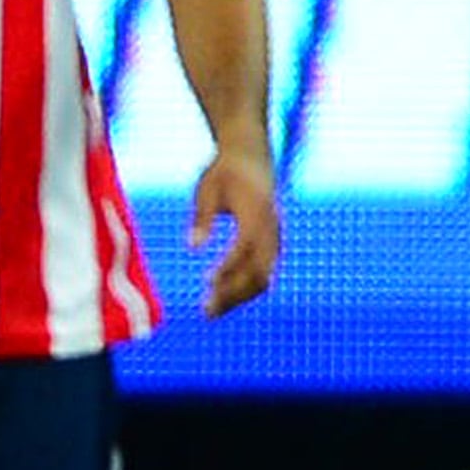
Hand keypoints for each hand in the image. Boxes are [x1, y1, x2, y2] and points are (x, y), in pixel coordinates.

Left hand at [190, 145, 279, 317]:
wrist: (252, 157)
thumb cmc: (224, 172)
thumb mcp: (207, 189)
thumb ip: (202, 219)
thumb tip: (192, 248)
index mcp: (256, 213)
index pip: (245, 248)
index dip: (229, 268)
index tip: (207, 282)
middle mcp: (272, 229)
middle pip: (259, 272)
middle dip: (234, 294)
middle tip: (206, 311)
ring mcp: (276, 238)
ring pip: (264, 278)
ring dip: (239, 297)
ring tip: (211, 311)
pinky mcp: (273, 244)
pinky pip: (264, 273)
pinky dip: (245, 288)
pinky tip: (222, 297)